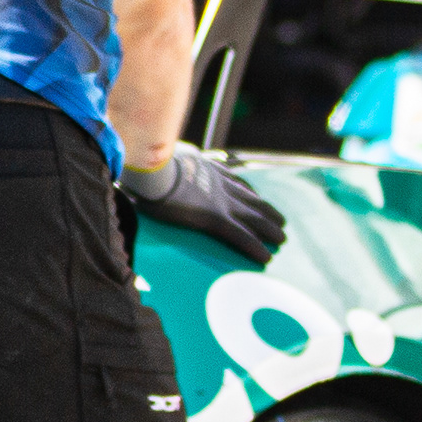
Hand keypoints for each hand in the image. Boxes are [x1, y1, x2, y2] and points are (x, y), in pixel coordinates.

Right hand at [120, 144, 285, 263]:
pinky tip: (266, 258)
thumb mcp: (158, 163)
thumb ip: (158, 170)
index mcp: (206, 169)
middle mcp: (219, 184)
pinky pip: (241, 236)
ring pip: (254, 217)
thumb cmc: (147, 169)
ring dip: (270, 229)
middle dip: (267, 210)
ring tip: (282, 239)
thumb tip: (139, 175)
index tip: (257, 196)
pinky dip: (255, 247)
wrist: (153, 171)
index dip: (249, 190)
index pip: (234, 180)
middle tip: (281, 221)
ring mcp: (220, 201)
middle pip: (251, 198)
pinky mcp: (215, 218)